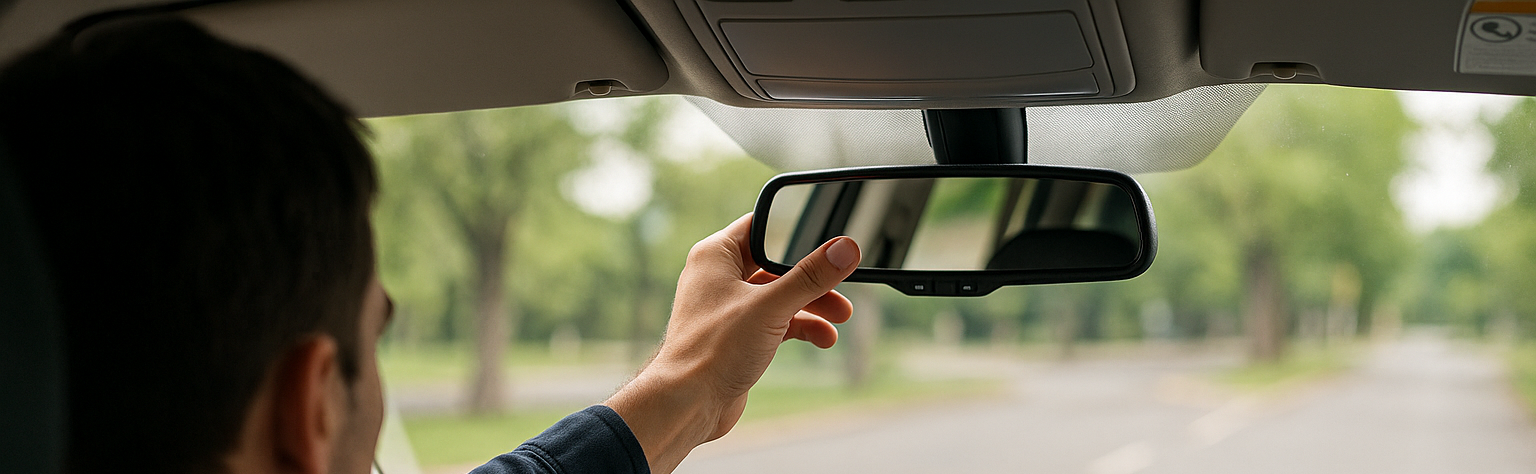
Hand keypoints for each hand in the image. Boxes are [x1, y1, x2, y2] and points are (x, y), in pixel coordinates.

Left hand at [604, 213, 859, 473]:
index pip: (762, 226)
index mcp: (716, 255)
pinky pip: (776, 321)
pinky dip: (800, 327)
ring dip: (812, 305)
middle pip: (777, 264)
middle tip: (842, 286)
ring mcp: (729, 308)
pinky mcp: (738, 336)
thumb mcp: (770, 306)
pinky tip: (823, 338)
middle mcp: (720, 277)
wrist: (689, 404)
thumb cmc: (713, 350)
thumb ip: (810, 277)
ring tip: (840, 317)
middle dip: (812, 278)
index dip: (795, 231)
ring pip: (780, 295)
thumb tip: (845, 249)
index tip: (829, 238)